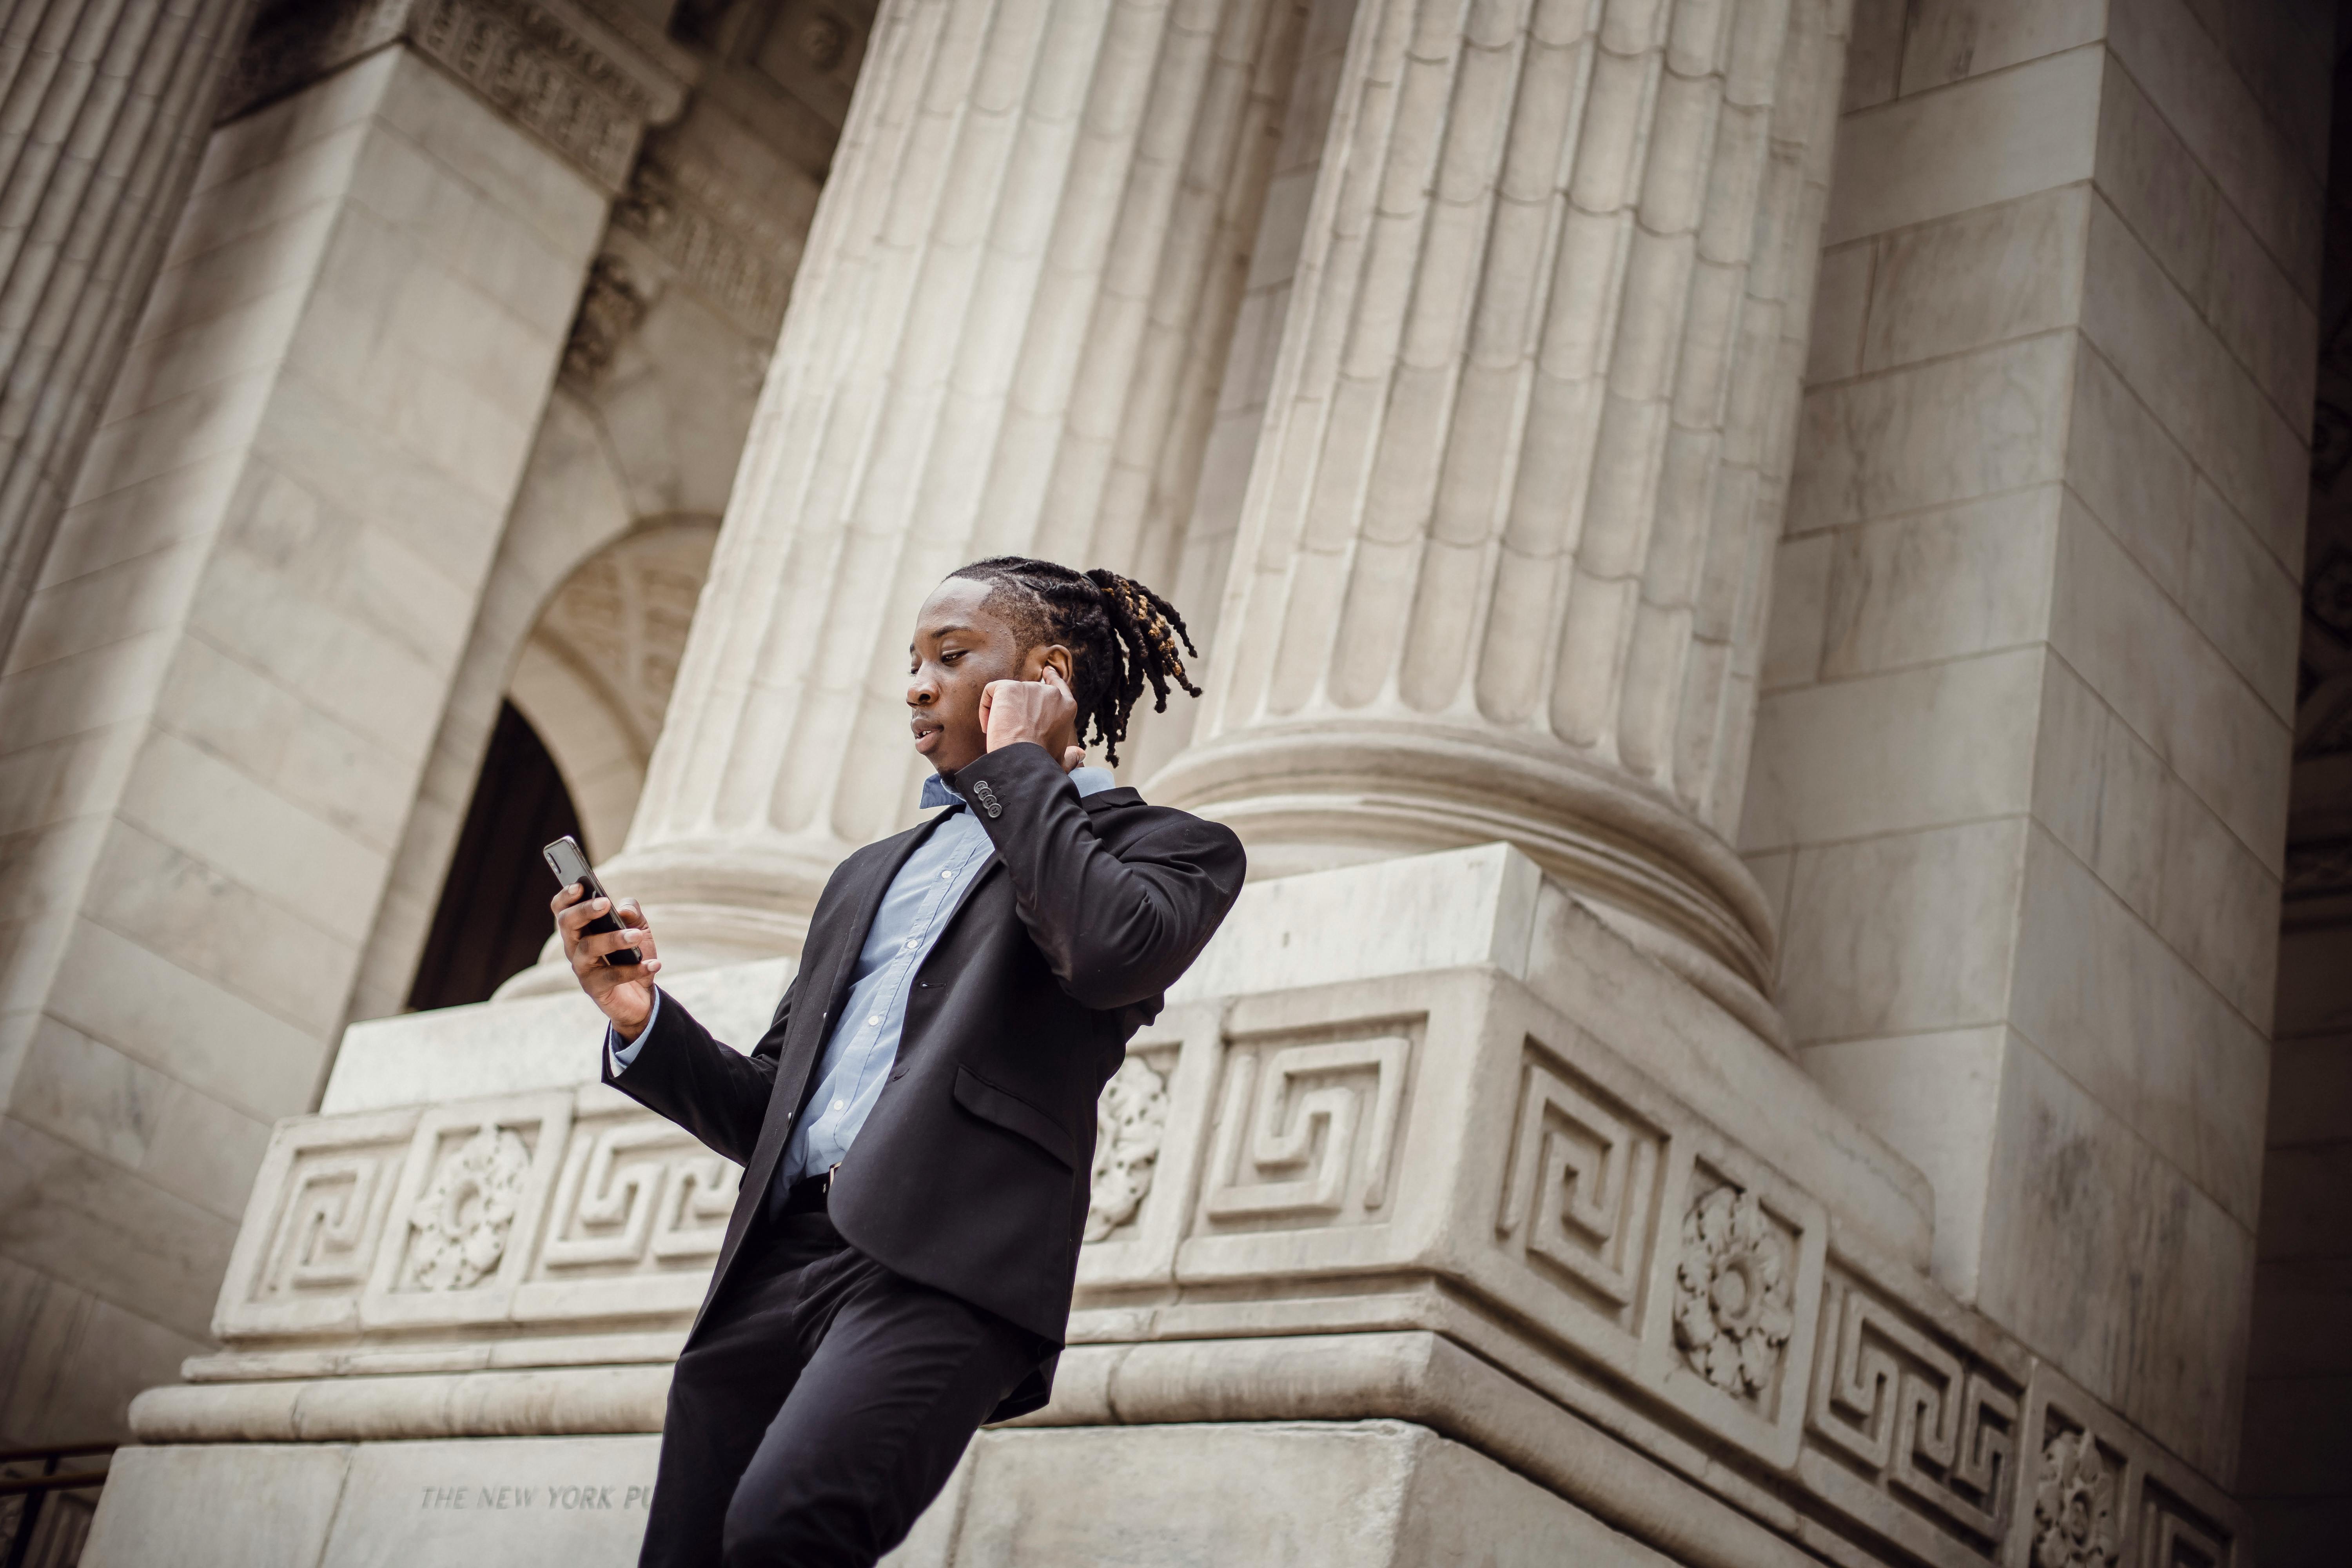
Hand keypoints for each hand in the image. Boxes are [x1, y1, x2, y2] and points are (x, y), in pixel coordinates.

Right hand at [552, 883, 661, 1038]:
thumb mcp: (638, 928)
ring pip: (588, 948)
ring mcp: (582, 968)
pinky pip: (611, 976)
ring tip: (636, 936)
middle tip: (606, 904)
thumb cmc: (633, 955)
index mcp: (581, 929)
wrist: (642, 994)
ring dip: (614, 939)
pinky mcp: (595, 988)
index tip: (579, 885)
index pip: (562, 909)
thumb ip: (632, 913)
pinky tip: (653, 964)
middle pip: (567, 924)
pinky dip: (635, 969)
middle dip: (584, 911)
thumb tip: (624, 910)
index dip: (565, 896)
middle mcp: (575, 947)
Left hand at [979, 666, 1083, 769]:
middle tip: (1013, 729)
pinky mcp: (1008, 688)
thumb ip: (1071, 756)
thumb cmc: (1040, 762)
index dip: (1052, 678)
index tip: (1047, 673)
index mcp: (1066, 706)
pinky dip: (986, 708)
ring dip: (1002, 711)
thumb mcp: (1061, 760)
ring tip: (1001, 733)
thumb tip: (1080, 755)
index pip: (1059, 685)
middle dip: (1019, 707)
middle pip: (1030, 691)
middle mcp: (1050, 693)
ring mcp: (1029, 687)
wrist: (1021, 760)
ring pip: (1010, 694)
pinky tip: (988, 727)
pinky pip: (991, 692)